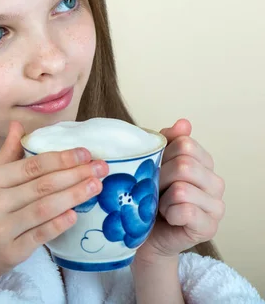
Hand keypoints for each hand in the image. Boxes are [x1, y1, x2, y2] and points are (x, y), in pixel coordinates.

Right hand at [0, 121, 107, 285]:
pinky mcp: (11, 251)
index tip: (85, 153)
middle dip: (76, 174)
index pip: (31, 166)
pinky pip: (41, 235)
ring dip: (74, 196)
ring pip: (45, 208)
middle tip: (101, 167)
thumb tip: (17, 125)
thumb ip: (5, 154)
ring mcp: (2, 229)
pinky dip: (59, 223)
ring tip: (96, 186)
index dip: (61, 158)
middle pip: (42, 185)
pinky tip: (76, 214)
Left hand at [136, 119, 225, 261]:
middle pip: (184, 165)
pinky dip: (168, 214)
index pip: (185, 144)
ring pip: (182, 189)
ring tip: (158, 206)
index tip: (153, 169)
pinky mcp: (209, 227)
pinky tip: (167, 218)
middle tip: (152, 191)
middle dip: (159, 178)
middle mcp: (215, 182)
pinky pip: (185, 210)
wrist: (142, 234)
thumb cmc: (145, 197)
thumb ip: (167, 142)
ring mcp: (216, 206)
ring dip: (161, 199)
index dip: (162, 156)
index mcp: (203, 163)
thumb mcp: (151, 164)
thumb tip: (184, 123)